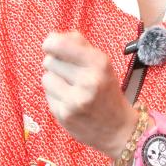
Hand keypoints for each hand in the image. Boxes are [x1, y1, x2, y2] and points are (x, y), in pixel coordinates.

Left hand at [41, 31, 138, 158]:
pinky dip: (55, 97)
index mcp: (100, 63)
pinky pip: (48, 96)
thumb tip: (51, 36)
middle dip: (55, 64)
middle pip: (49, 61)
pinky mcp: (64, 115)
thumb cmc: (107, 91)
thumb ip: (79, 45)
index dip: (51, 43)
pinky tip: (69, 102)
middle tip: (69, 74)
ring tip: (69, 88)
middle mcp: (88, 80)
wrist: (118, 130)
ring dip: (54, 81)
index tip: (50, 46)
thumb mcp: (102, 64)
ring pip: (46, 78)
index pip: (60, 44)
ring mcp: (75, 100)